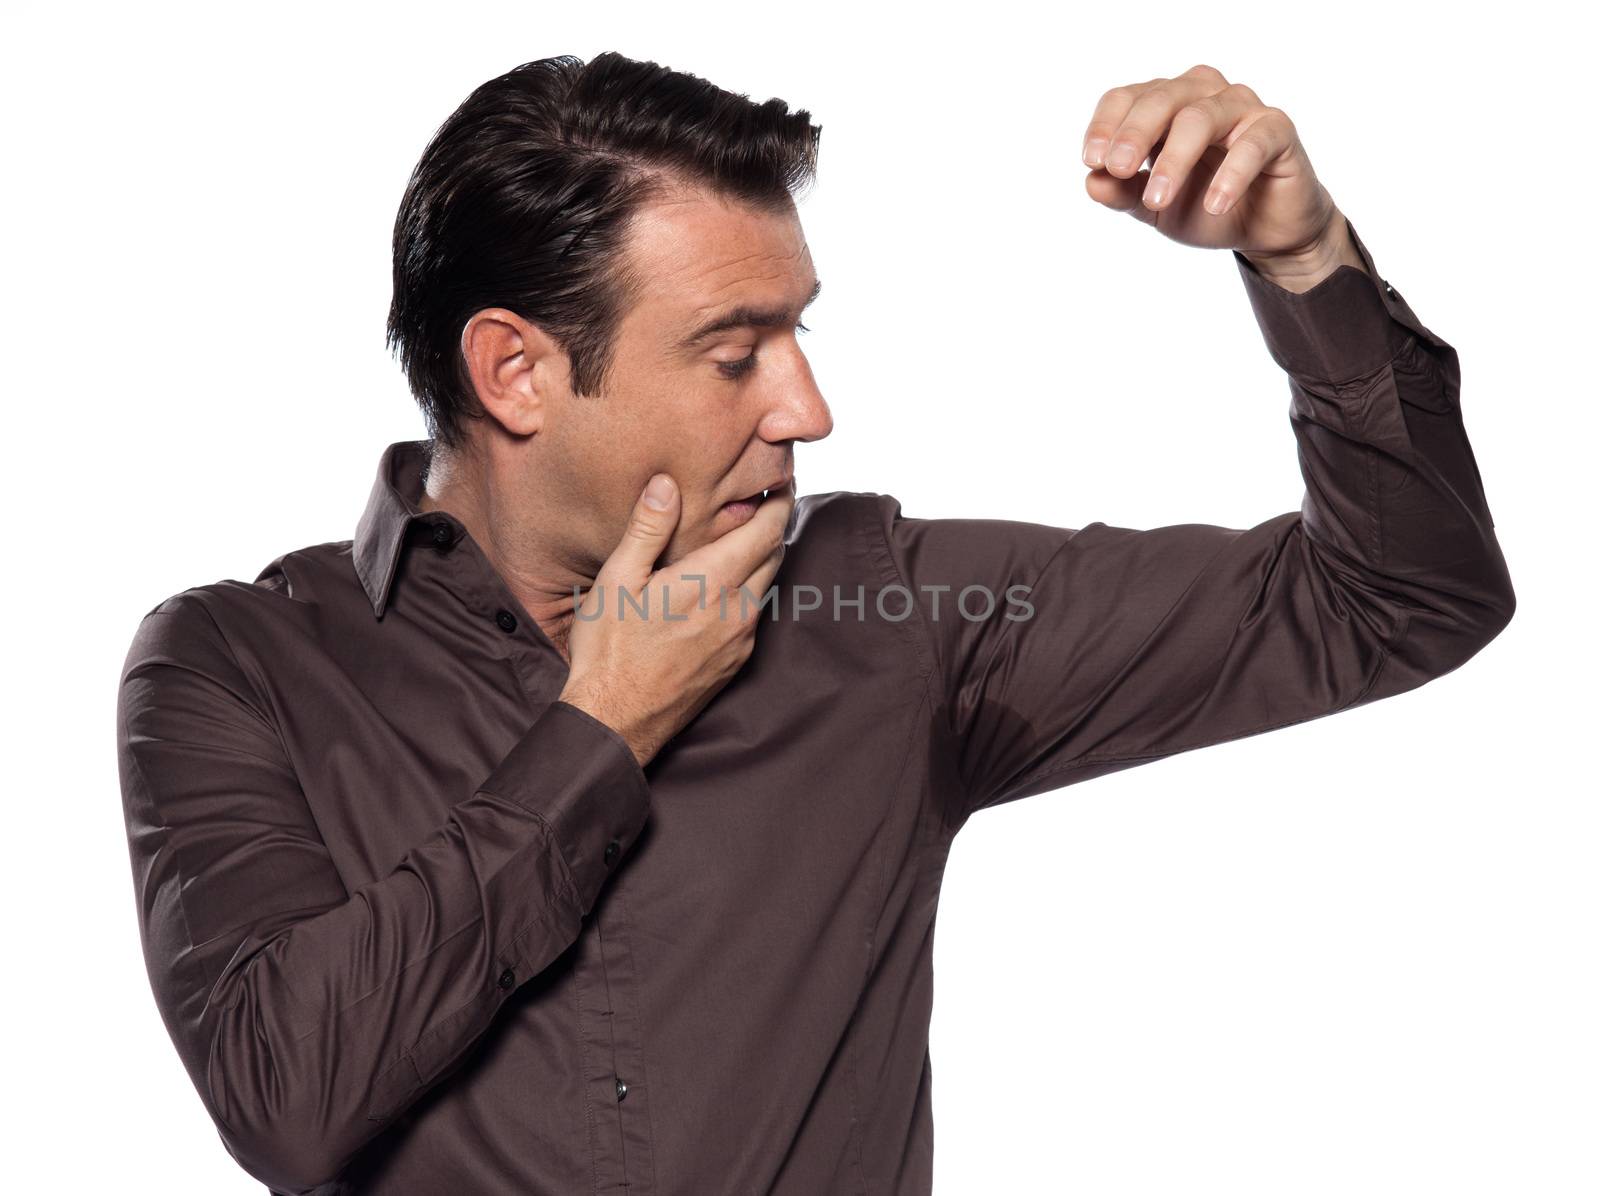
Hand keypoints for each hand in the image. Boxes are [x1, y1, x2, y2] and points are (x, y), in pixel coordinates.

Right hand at [558, 473, 795, 767]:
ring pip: (767, 585)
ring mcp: (741, 640)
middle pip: (775, 555)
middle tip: (765, 499)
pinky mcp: (736, 662)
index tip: (782, 480)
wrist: (616, 721)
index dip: (781, 501)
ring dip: (762, 557)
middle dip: (774, 524)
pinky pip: (754, 614)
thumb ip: (648, 528)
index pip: (767, 531)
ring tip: (743, 535)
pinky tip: (724, 585)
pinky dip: (749, 589)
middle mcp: (738, 610)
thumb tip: (667, 483)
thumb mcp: (618, 580)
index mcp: (712, 583)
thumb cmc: (609, 650)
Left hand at [1080, 64, 1354, 284]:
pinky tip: (1215, 204)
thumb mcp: (1152, 206)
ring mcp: (1240, 108)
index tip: (1092, 160)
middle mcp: (1202, 96)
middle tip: (1118, 169)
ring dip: (1174, 159)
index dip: (1106, 125)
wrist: (1262, 229)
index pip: (1126, 98)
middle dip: (1134, 134)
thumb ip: (1122, 193)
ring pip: (1201, 117)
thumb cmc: (1203, 205)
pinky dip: (1231, 174)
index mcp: (1165, 106)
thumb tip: (1092, 182)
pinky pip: (1252, 142)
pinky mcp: (1276, 130)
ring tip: (1157, 200)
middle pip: (1162, 99)